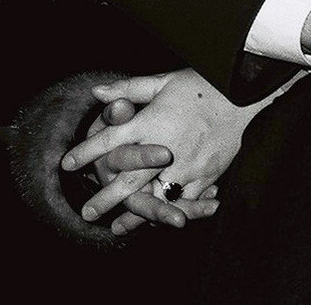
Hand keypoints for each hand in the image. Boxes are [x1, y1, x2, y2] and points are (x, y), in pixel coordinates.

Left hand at [61, 69, 254, 232]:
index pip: (109, 139)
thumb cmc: (201, 84)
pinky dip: (170, 211)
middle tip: (87, 213)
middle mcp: (165, 147)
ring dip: (136, 215)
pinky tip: (160, 221)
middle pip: (128, 179)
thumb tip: (96, 92)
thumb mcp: (162, 82)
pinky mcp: (207, 175)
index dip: (86, 152)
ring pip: (155, 197)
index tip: (67, 164)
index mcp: (149, 122)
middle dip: (105, 198)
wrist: (243, 95)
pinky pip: (185, 199)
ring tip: (118, 228)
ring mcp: (187, 165)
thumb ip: (128, 90)